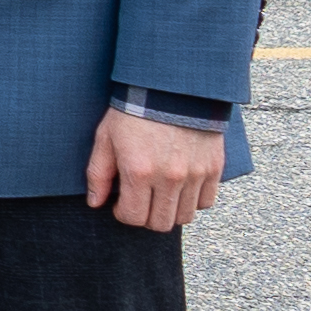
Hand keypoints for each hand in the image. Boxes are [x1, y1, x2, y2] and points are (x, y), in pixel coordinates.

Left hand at [87, 112, 226, 232]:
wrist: (173, 88)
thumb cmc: (133, 112)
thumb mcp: (106, 138)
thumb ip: (98, 174)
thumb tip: (95, 203)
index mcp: (139, 171)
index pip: (133, 217)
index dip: (123, 214)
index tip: (120, 203)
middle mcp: (170, 177)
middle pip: (160, 223)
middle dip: (146, 217)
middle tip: (140, 201)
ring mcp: (195, 173)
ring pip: (185, 216)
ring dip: (170, 211)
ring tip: (160, 194)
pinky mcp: (214, 167)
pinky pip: (206, 202)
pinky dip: (193, 201)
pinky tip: (181, 188)